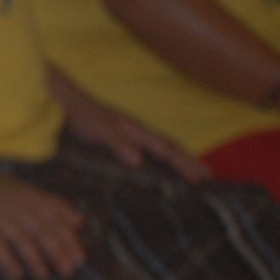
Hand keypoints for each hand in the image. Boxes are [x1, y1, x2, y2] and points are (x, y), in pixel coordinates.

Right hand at [0, 169, 87, 279]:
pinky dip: (7, 260)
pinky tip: (16, 274)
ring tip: (44, 275)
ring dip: (35, 258)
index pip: (56, 217)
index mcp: (29, 196)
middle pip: (41, 229)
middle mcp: (16, 205)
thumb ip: (51, 205)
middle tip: (69, 271)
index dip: (69, 238)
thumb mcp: (23, 191)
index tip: (81, 258)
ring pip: (21, 238)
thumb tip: (80, 222)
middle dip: (57, 251)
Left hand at [50, 73, 208, 181]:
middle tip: (210, 177)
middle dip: (190, 161)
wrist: (69, 101)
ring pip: (164, 146)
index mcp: (137, 131)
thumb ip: (118, 143)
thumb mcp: (98, 130)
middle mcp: (140, 131)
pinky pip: (151, 147)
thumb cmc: (83, 116)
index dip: (184, 164)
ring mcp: (134, 133)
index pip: (167, 149)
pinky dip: (164, 156)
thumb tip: (139, 160)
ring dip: (181, 159)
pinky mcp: (125, 136)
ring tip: (197, 172)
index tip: (201, 178)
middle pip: (171, 147)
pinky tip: (164, 166)